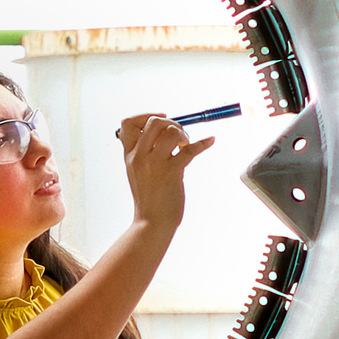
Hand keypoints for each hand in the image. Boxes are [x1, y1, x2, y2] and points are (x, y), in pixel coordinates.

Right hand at [117, 112, 216, 231]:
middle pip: (154, 122)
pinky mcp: (172, 171)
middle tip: (178, 137)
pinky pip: (190, 150)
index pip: (127, 124)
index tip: (160, 118)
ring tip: (186, 146)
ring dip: (184, 134)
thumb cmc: (149, 199)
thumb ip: (145, 154)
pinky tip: (211, 140)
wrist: (152, 222)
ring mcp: (155, 163)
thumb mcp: (137, 173)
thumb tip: (166, 133)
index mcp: (129, 156)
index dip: (145, 116)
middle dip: (171, 123)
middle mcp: (139, 156)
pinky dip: (203, 143)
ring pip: (171, 131)